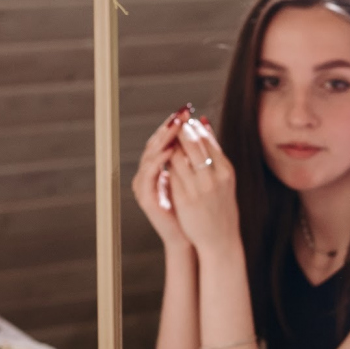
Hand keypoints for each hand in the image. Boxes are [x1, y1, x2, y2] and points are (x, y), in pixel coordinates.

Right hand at [131, 105, 192, 249]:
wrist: (193, 238)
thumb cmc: (197, 209)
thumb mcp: (198, 178)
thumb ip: (196, 156)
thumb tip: (204, 128)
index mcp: (160, 168)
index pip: (164, 139)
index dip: (175, 125)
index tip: (188, 110)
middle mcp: (149, 173)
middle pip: (155, 143)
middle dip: (169, 127)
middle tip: (181, 113)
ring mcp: (144, 185)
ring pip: (150, 155)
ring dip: (163, 139)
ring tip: (176, 126)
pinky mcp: (145, 197)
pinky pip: (149, 174)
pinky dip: (159, 161)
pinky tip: (171, 150)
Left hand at [166, 116, 240, 257]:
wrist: (221, 239)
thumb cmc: (222, 207)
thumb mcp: (225, 179)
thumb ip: (215, 152)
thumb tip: (205, 123)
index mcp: (226, 171)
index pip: (207, 140)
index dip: (194, 128)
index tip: (185, 122)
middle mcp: (215, 178)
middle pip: (193, 144)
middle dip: (181, 131)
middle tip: (173, 126)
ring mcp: (200, 188)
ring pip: (179, 157)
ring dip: (170, 146)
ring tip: (167, 143)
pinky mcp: (185, 199)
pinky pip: (171, 174)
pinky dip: (166, 164)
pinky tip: (163, 160)